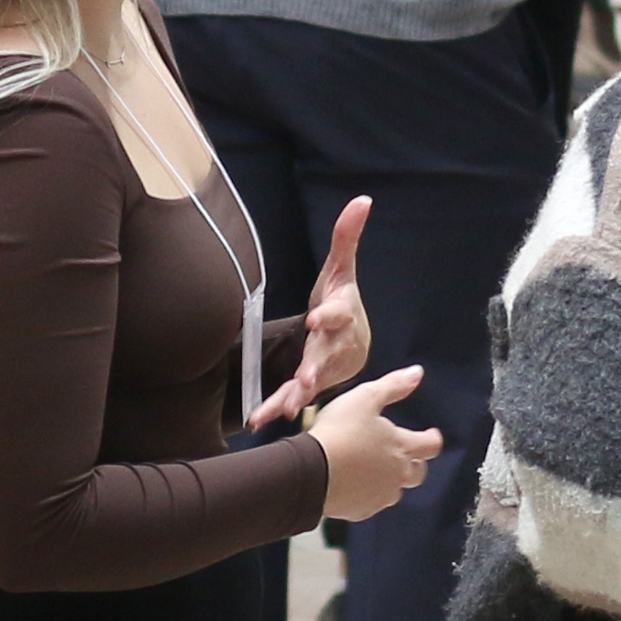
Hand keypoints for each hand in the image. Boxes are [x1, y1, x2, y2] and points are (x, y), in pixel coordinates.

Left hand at [248, 197, 375, 429]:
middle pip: (327, 356)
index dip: (329, 315)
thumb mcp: (341, 268)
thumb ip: (346, 237)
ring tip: (288, 407)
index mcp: (342, 315)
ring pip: (312, 382)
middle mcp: (336, 345)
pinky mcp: (309, 382)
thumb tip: (362, 199)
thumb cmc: (342, 299)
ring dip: (299, 395)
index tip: (318, 317)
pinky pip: (292, 396)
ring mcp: (324, 367)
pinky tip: (259, 420)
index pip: (337, 314)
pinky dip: (276, 408)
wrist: (353, 340)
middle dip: (316, 367)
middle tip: (306, 379)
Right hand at [306, 364, 443, 523]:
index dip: (432, 439)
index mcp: (402, 447)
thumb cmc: (340, 431)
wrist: (313, 471)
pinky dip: (365, 493)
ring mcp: (381, 496)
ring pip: (394, 490)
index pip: (431, 445)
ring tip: (370, 468)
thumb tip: (417, 373)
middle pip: (418, 473)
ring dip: (387, 480)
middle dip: (413, 463)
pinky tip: (351, 483)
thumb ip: (393, 386)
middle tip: (401, 454)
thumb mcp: (365, 398)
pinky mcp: (362, 510)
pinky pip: (370, 502)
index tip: (430, 435)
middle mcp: (397, 475)